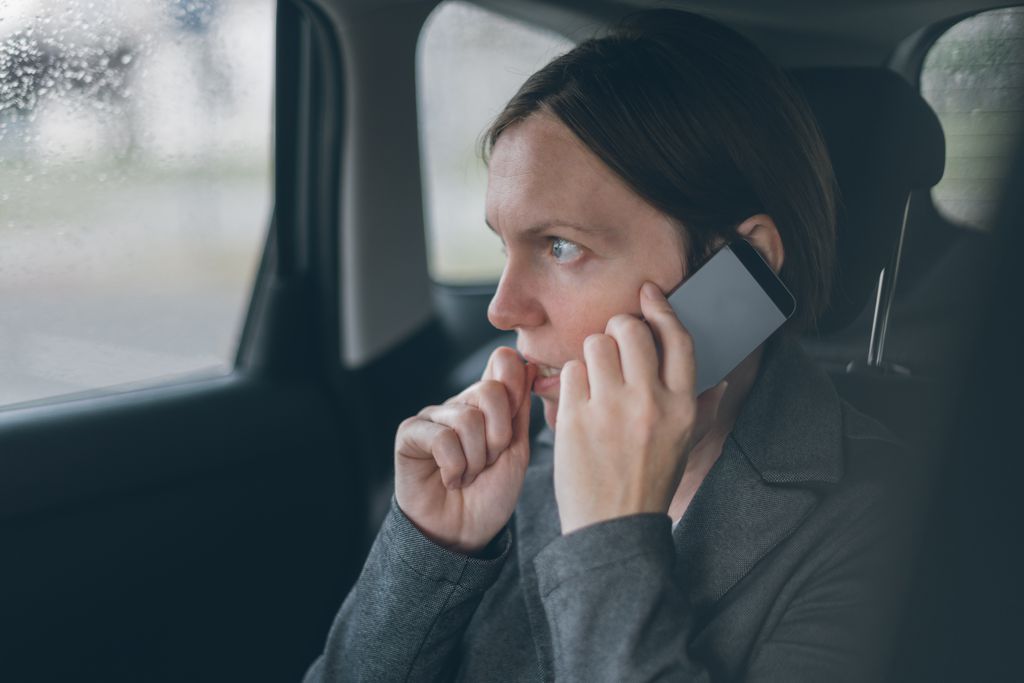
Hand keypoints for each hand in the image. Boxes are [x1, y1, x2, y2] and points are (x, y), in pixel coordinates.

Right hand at [394, 347, 536, 553]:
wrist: (464, 534)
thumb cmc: (490, 495)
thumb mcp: (516, 451)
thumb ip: (519, 410)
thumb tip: (527, 365)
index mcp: (487, 404)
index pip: (503, 363)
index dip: (516, 388)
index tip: (515, 426)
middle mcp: (459, 404)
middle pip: (490, 392)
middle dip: (498, 437)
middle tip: (488, 463)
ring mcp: (433, 417)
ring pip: (466, 419)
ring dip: (475, 459)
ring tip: (468, 475)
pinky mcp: (410, 434)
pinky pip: (441, 437)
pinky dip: (454, 467)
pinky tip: (450, 480)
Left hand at [553, 282, 727, 533]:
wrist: (613, 527)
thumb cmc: (648, 482)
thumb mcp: (685, 444)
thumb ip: (702, 407)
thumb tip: (722, 378)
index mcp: (682, 406)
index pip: (678, 337)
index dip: (662, 308)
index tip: (649, 294)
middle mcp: (649, 403)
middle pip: (629, 329)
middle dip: (618, 330)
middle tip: (613, 348)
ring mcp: (610, 410)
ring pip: (595, 344)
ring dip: (593, 356)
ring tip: (596, 382)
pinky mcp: (575, 420)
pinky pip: (570, 372)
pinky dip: (572, 382)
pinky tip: (579, 403)